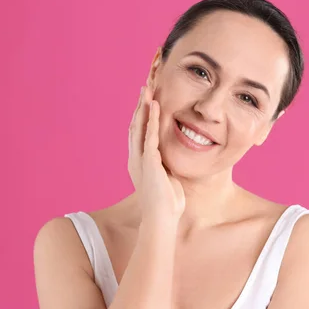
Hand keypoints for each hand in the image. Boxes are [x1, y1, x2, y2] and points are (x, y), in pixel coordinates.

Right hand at [128, 85, 185, 223]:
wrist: (162, 220)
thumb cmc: (167, 204)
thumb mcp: (166, 180)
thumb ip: (166, 168)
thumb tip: (173, 162)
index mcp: (139, 163)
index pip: (138, 134)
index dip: (141, 116)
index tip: (146, 101)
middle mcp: (135, 159)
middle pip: (135, 126)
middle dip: (139, 106)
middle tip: (144, 88)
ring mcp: (140, 160)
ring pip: (139, 127)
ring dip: (143, 107)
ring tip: (147, 90)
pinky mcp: (149, 162)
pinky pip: (150, 135)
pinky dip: (152, 119)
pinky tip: (155, 105)